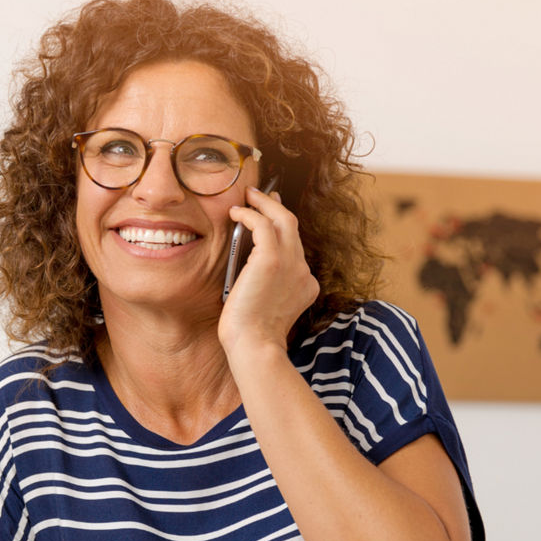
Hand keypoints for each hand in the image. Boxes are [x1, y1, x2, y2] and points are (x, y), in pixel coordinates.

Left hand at [218, 187, 318, 358]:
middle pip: (293, 227)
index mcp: (305, 284)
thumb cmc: (252, 336)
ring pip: (282, 219)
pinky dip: (249, 215)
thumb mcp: (267, 307)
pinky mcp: (272, 259)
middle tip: (261, 194)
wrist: (255, 346)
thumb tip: (249, 270)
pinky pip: (262, 224)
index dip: (282, 230)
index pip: (295, 248)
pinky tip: (235, 213)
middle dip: (277, 206)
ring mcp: (291, 263)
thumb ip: (267, 287)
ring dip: (264, 203)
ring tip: (248, 195)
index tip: (270, 216)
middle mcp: (303, 271)